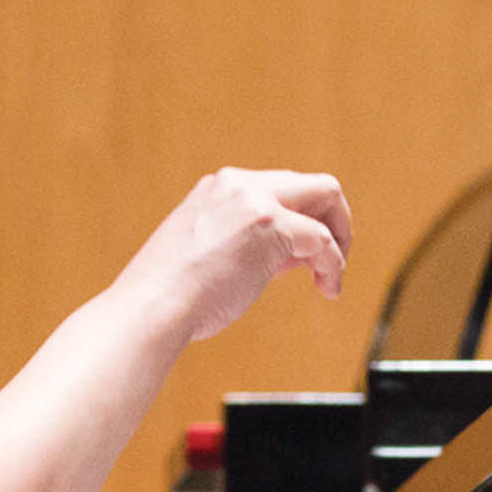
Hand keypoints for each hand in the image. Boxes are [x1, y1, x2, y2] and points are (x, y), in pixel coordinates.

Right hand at [117, 168, 351, 342]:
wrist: (151, 308)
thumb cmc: (170, 297)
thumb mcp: (208, 254)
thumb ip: (248, 243)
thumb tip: (292, 253)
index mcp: (218, 188)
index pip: (279, 188)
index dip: (297, 221)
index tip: (295, 259)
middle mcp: (238, 184)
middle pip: (310, 183)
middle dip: (330, 220)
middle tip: (331, 259)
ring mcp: (255, 201)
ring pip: (327, 196)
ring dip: (340, 238)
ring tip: (331, 277)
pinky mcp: (272, 225)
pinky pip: (324, 240)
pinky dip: (335, 264)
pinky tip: (329, 289)